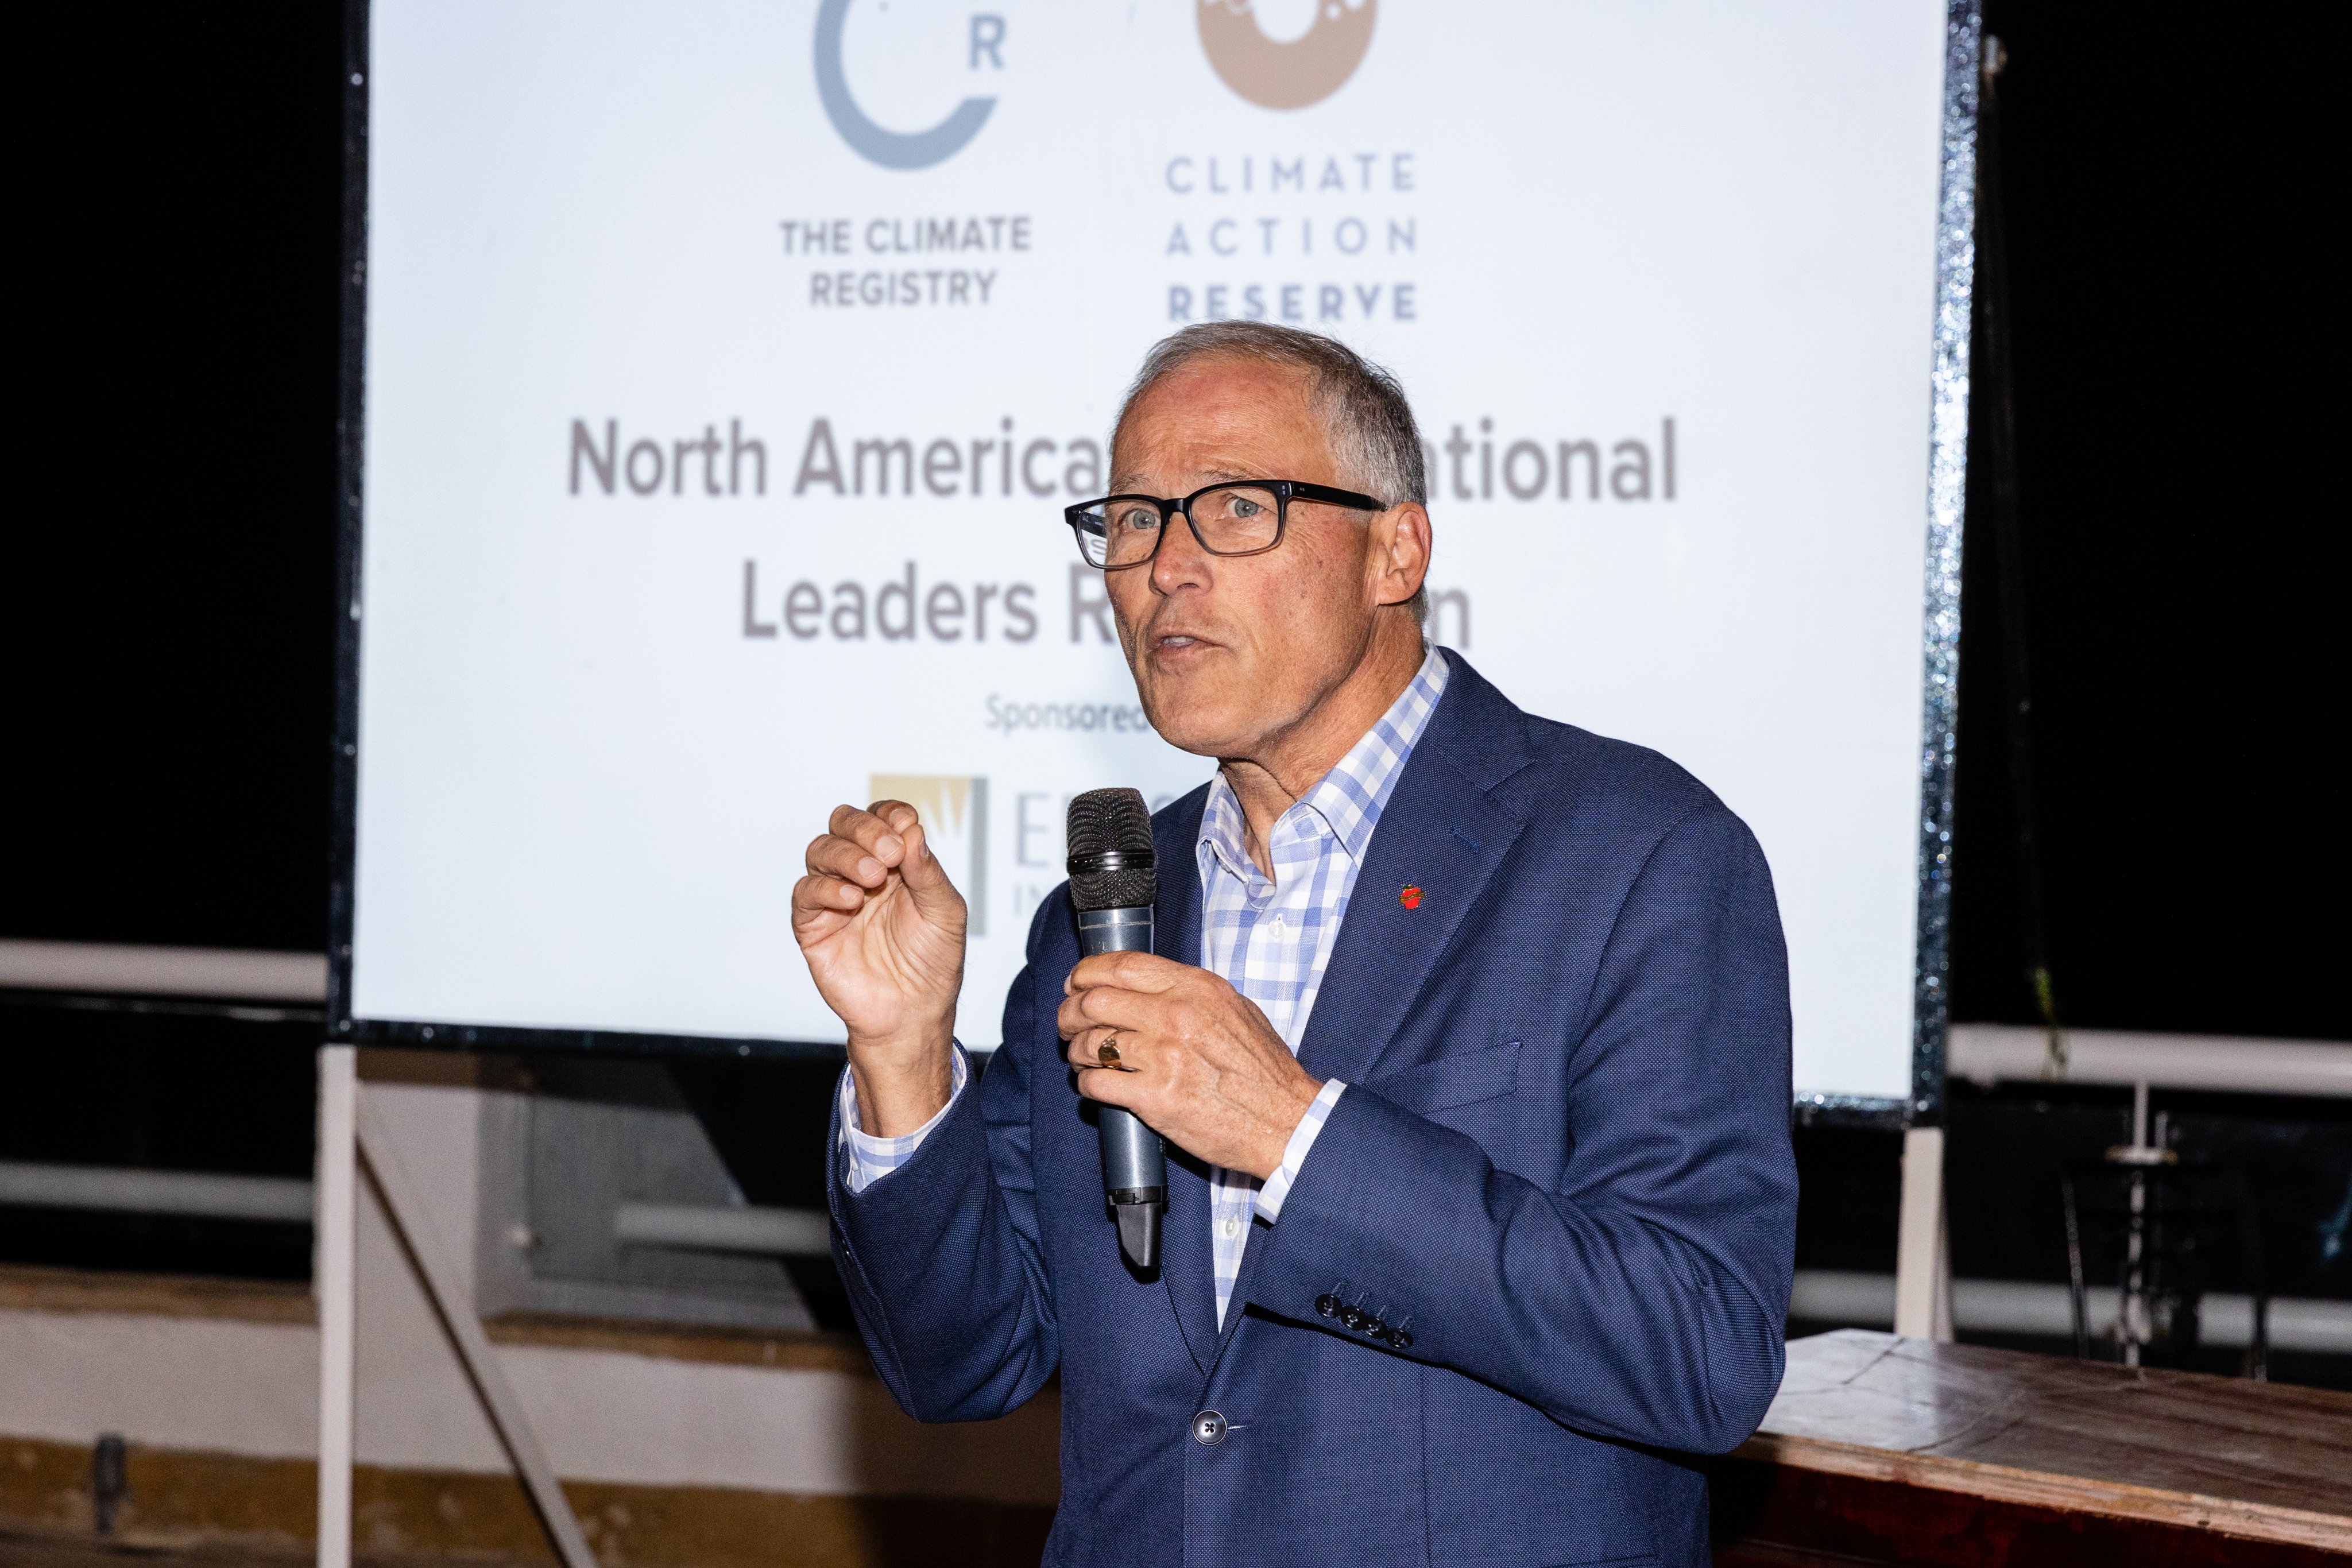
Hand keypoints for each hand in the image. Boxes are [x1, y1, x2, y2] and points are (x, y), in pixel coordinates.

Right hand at [793, 800, 965, 1135]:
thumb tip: (911, 830)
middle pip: (843, 824)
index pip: (882, 819)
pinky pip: (805, 893)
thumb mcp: (945, 912)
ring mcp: (834, 897)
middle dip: (863, 828)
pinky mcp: (813, 925)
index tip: (905, 825)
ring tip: (872, 878)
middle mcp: (861, 873)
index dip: (889, 814)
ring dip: (845, 855)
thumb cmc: (933, 963)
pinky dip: (825, 887)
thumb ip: (928, 870)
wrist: (913, 1014)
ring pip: (820, 851)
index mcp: (895, 864)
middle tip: (888, 852)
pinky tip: (851, 899)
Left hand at [1056, 953, 1321, 1179]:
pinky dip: (1087, 1083)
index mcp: (1196, 989)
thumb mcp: (1238, 1010)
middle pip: (1095, 1001)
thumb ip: (1193, 993)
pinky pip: (1097, 1082)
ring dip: (1077, 1051)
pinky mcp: (1155, 1099)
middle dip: (1070, 1013)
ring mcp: (1164, 1057)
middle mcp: (1177, 1016)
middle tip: (1068, 1024)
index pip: (1122, 966)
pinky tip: (1095, 1085)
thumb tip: (1150, 985)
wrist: (1285, 1123)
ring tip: (1082, 1057)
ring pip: (1090, 1042)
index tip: (1076, 982)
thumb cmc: (1266, 1072)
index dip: (1087, 972)